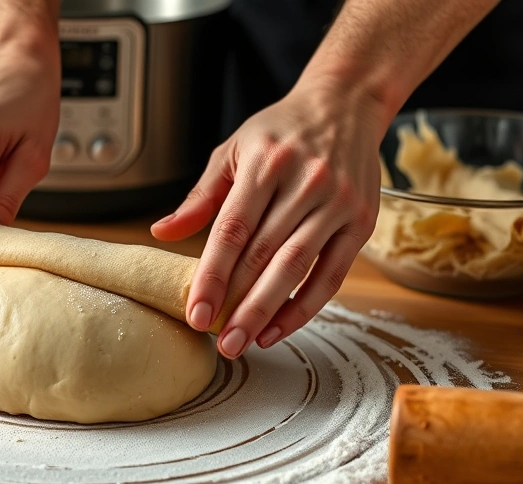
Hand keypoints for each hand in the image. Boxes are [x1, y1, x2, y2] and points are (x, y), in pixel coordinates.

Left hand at [151, 74, 384, 357]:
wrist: (346, 103)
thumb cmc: (281, 130)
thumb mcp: (232, 150)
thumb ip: (200, 197)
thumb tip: (161, 233)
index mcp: (265, 164)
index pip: (232, 230)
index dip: (212, 276)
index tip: (195, 312)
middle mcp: (304, 182)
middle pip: (264, 254)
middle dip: (238, 303)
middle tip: (217, 341)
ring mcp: (337, 203)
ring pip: (297, 268)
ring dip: (268, 311)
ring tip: (243, 341)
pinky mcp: (361, 222)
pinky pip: (331, 275)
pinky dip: (305, 306)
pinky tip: (278, 328)